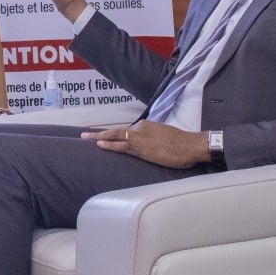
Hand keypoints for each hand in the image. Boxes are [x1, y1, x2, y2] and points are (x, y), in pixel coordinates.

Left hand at [81, 121, 210, 168]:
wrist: (191, 145)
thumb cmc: (182, 143)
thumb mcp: (165, 136)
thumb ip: (153, 138)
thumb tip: (149, 144)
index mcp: (146, 126)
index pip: (126, 130)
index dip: (113, 134)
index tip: (103, 135)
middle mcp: (140, 129)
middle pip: (116, 131)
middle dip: (99, 133)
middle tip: (84, 135)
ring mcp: (139, 138)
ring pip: (115, 137)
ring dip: (99, 138)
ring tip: (86, 139)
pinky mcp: (141, 148)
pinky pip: (121, 146)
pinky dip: (109, 145)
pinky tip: (100, 145)